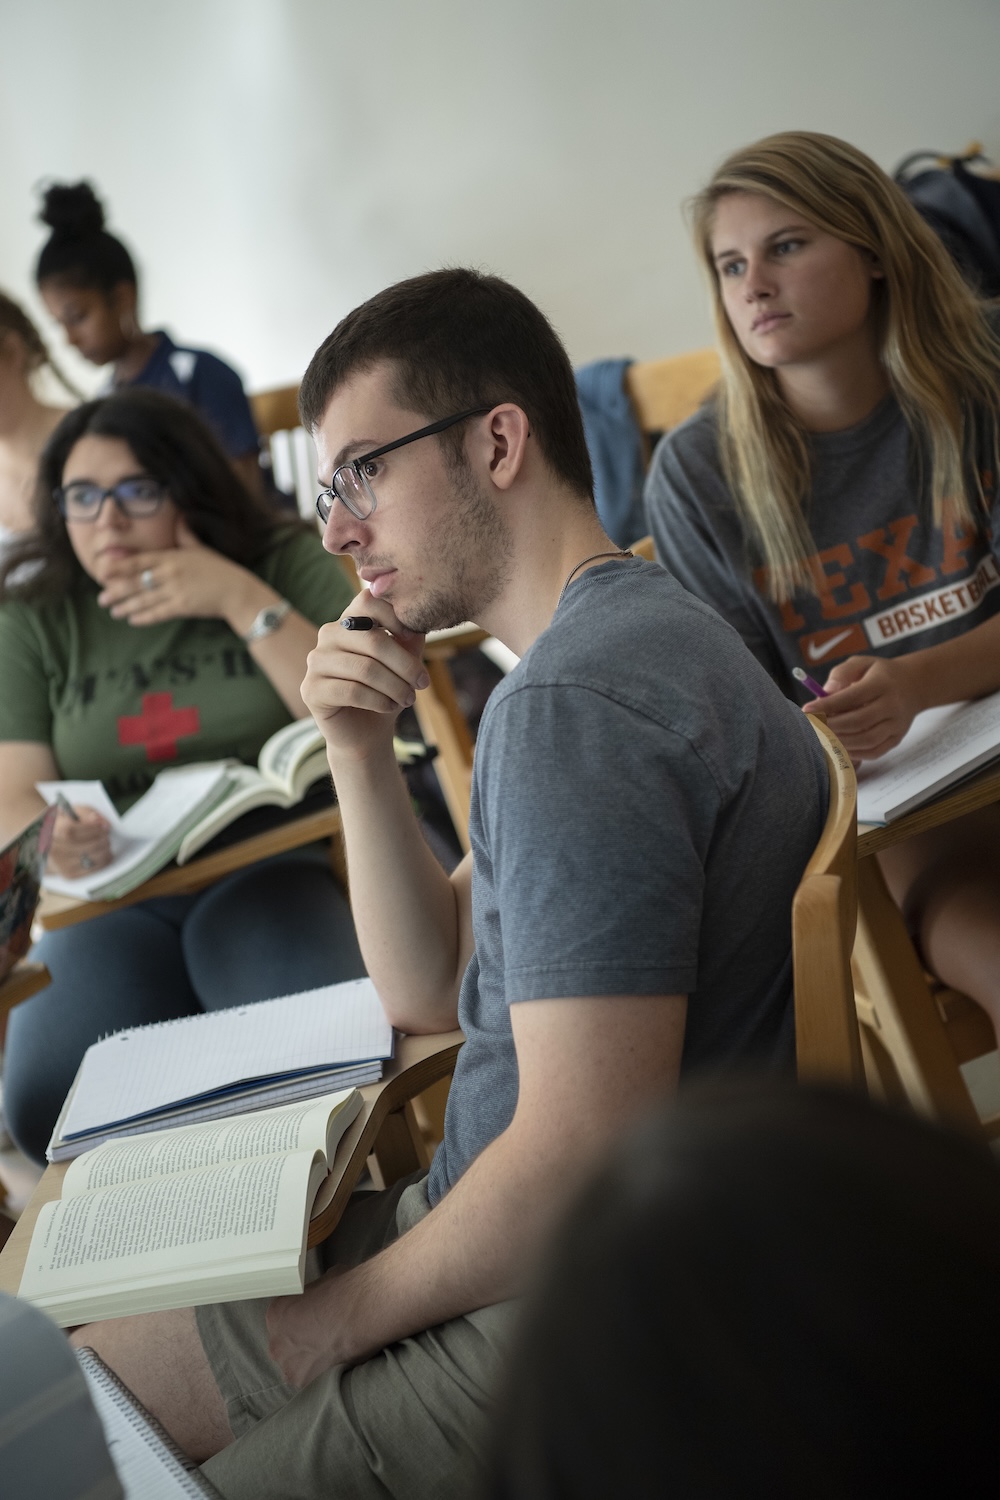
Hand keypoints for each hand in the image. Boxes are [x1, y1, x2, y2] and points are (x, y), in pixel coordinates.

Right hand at [47, 805, 112, 877]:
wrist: (48, 845)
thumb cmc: (63, 824)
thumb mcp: (70, 812)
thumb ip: (86, 813)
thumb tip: (103, 823)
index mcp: (48, 831)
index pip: (70, 831)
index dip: (90, 829)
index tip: (103, 826)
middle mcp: (51, 849)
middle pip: (81, 846)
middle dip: (100, 840)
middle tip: (107, 836)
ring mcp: (59, 864)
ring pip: (88, 859)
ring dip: (104, 851)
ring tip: (107, 844)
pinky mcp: (69, 874)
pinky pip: (90, 870)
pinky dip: (103, 862)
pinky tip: (106, 855)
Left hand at [96, 519, 248, 625]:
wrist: (237, 591)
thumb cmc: (220, 569)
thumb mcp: (201, 548)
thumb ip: (185, 534)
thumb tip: (180, 517)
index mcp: (172, 557)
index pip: (140, 561)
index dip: (120, 566)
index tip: (102, 569)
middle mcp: (170, 573)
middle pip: (137, 582)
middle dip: (117, 591)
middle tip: (101, 598)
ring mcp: (176, 591)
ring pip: (144, 599)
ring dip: (126, 606)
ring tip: (113, 611)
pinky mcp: (182, 607)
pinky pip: (158, 613)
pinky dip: (144, 617)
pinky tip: (132, 619)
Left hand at [267, 1266, 372, 1386]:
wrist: (363, 1312)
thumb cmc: (347, 1292)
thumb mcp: (324, 1282)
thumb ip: (313, 1296)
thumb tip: (320, 1297)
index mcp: (276, 1314)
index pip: (282, 1321)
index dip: (299, 1322)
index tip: (313, 1323)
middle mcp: (277, 1342)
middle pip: (285, 1346)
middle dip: (302, 1344)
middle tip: (324, 1338)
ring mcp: (289, 1365)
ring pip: (296, 1367)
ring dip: (311, 1362)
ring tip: (333, 1353)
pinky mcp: (306, 1382)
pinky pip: (311, 1381)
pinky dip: (323, 1375)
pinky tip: (338, 1363)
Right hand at [300, 592, 429, 762]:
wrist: (366, 731)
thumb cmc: (385, 691)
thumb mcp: (404, 661)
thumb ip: (410, 638)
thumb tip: (420, 622)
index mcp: (349, 621)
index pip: (368, 601)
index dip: (395, 616)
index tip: (411, 639)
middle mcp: (328, 635)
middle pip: (372, 640)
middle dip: (405, 665)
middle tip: (422, 683)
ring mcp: (316, 662)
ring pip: (365, 669)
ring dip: (395, 686)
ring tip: (408, 699)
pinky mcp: (311, 690)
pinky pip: (352, 691)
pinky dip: (378, 700)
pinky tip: (389, 707)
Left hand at [802, 653, 921, 760]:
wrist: (913, 685)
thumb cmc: (878, 674)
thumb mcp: (861, 663)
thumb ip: (841, 674)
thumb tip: (826, 692)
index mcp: (882, 683)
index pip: (852, 697)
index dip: (828, 706)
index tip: (807, 710)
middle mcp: (892, 705)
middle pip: (859, 721)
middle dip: (832, 726)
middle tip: (813, 726)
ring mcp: (897, 724)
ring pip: (867, 739)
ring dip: (841, 741)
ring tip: (823, 736)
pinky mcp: (897, 738)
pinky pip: (874, 752)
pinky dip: (854, 753)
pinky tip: (839, 746)